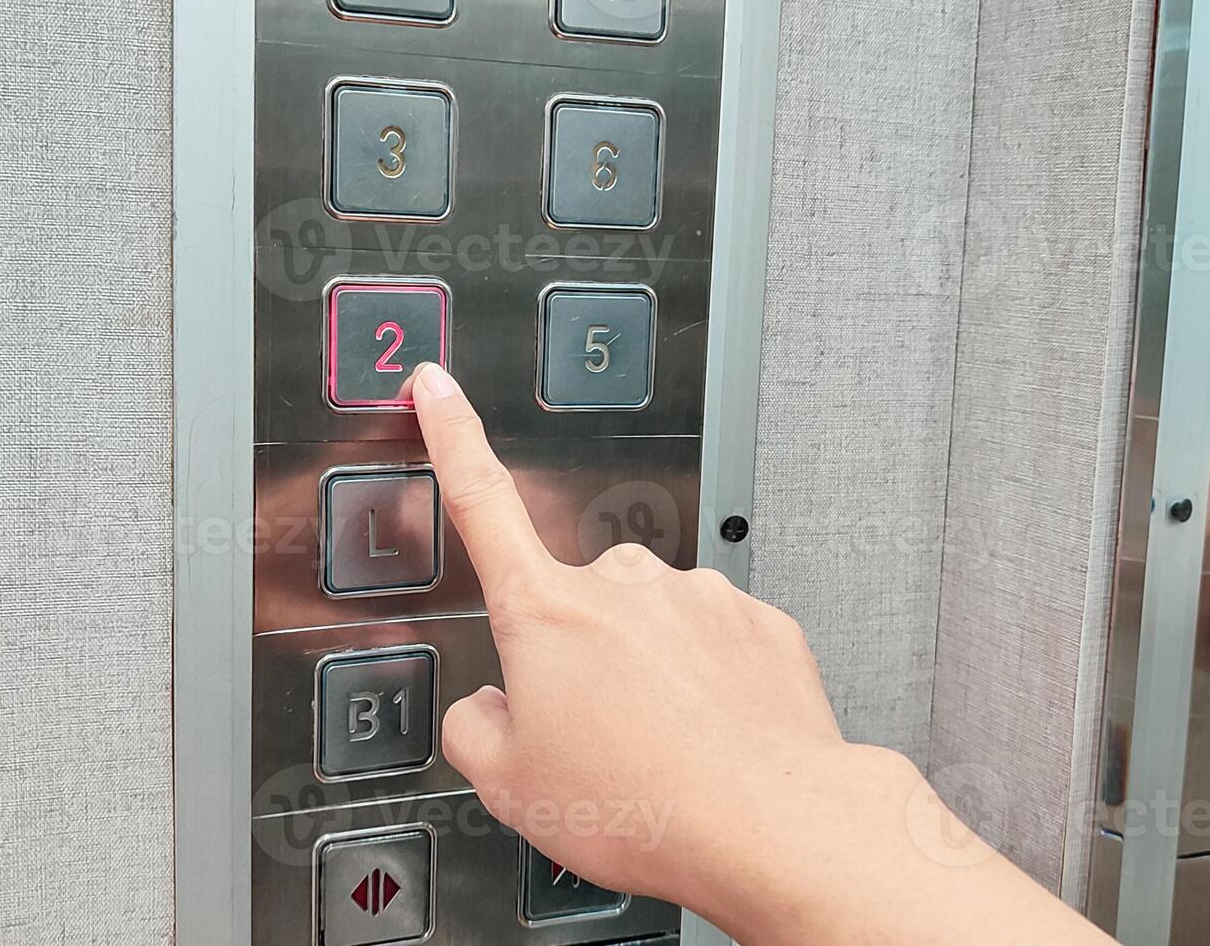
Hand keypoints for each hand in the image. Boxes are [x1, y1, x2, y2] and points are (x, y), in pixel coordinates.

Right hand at [410, 363, 1110, 944]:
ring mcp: (700, 598)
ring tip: (664, 753)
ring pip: (652, 626)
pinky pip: (716, 646)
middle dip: (580, 656)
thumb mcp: (512, 789)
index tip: (437, 387)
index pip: (481, 500)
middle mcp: (625, 587)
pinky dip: (709, 688)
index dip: (451, 435)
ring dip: (649, 674)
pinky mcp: (762, 623)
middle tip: (598, 737)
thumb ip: (475, 731)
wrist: (772, 823)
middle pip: (577, 604)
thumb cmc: (647, 805)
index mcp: (546, 614)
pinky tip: (712, 742)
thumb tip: (487, 711)